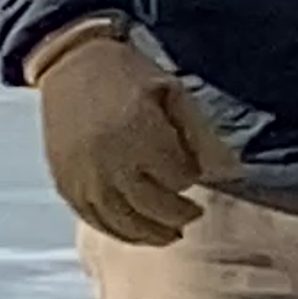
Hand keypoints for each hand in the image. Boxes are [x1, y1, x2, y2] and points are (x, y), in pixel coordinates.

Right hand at [31, 21, 212, 245]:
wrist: (71, 63)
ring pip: (124, 223)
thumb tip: (232, 175)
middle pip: (154, 206)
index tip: (192, 171)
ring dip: (152, 234)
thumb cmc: (127, 76)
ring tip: (172, 234)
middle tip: (194, 213)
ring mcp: (84, 176)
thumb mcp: (172, 93)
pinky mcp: (65, 184)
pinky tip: (137, 233)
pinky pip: (94, 221)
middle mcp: (109, 160)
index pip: (179, 177)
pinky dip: (119, 233)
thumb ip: (200, 136)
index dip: (191, 177)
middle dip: (179, 214)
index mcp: (139, 132)